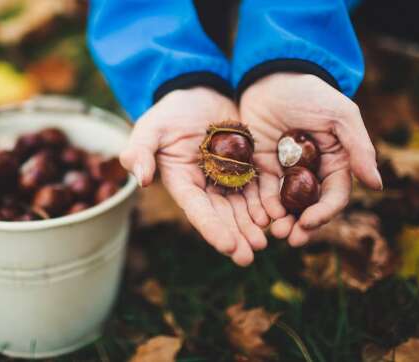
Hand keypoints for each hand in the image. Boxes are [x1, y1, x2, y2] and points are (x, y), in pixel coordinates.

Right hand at [120, 87, 268, 265]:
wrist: (199, 92)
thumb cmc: (170, 112)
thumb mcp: (151, 127)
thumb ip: (140, 150)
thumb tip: (141, 179)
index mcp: (182, 182)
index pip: (197, 210)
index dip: (212, 228)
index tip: (228, 246)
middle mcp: (206, 187)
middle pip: (222, 216)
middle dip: (235, 236)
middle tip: (250, 255)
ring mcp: (227, 178)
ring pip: (242, 207)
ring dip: (252, 226)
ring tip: (266, 242)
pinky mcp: (246, 167)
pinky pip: (259, 188)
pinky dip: (267, 203)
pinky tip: (278, 216)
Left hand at [239, 73, 381, 245]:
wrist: (270, 77)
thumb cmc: (310, 93)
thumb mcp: (339, 116)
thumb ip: (359, 148)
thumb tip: (376, 185)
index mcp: (335, 162)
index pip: (334, 196)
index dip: (324, 213)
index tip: (309, 222)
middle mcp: (311, 172)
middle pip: (308, 207)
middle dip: (301, 225)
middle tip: (289, 239)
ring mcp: (285, 171)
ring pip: (285, 205)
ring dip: (280, 221)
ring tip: (272, 233)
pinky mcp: (261, 167)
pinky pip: (261, 191)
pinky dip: (261, 206)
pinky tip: (257, 217)